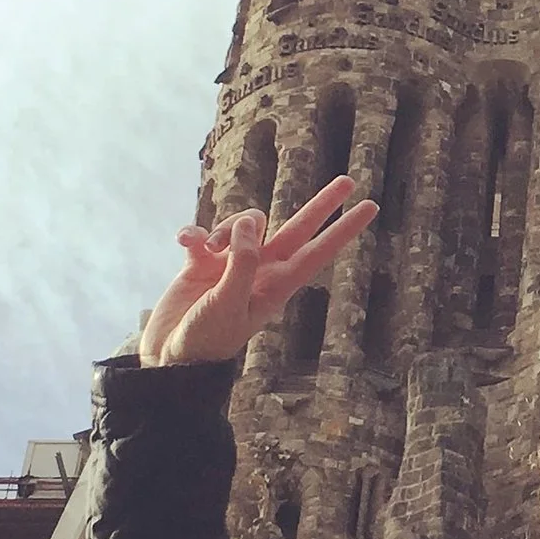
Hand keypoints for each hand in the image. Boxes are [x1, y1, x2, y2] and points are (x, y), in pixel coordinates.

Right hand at [140, 175, 378, 364]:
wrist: (169, 357)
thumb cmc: (205, 339)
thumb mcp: (228, 304)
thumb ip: (243, 262)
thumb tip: (250, 224)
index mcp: (276, 285)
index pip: (318, 251)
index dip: (343, 229)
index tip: (370, 208)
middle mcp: (260, 270)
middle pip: (298, 229)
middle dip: (322, 205)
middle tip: (348, 181)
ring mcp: (232, 264)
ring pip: (245, 223)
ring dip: (227, 227)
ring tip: (208, 250)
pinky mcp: (203, 261)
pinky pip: (204, 232)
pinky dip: (194, 233)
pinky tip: (185, 242)